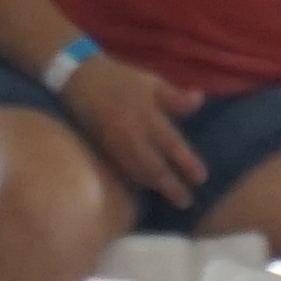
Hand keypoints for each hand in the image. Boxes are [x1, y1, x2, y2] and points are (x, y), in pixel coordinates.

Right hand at [62, 54, 200, 206]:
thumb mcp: (152, 82)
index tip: (201, 179)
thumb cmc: (120, 79)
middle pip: (154, 168)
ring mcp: (115, 144)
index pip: (172, 145)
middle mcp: (131, 135)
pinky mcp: (103, 148)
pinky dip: (135, 180)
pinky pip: (122, 170)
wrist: (79, 79)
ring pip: (137, 173)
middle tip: (185, 202)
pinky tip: (144, 185)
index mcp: (147, 117)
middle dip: (170, 187)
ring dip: (153, 187)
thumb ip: (175, 97)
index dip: (187, 163)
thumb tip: (200, 102)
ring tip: (168, 195)